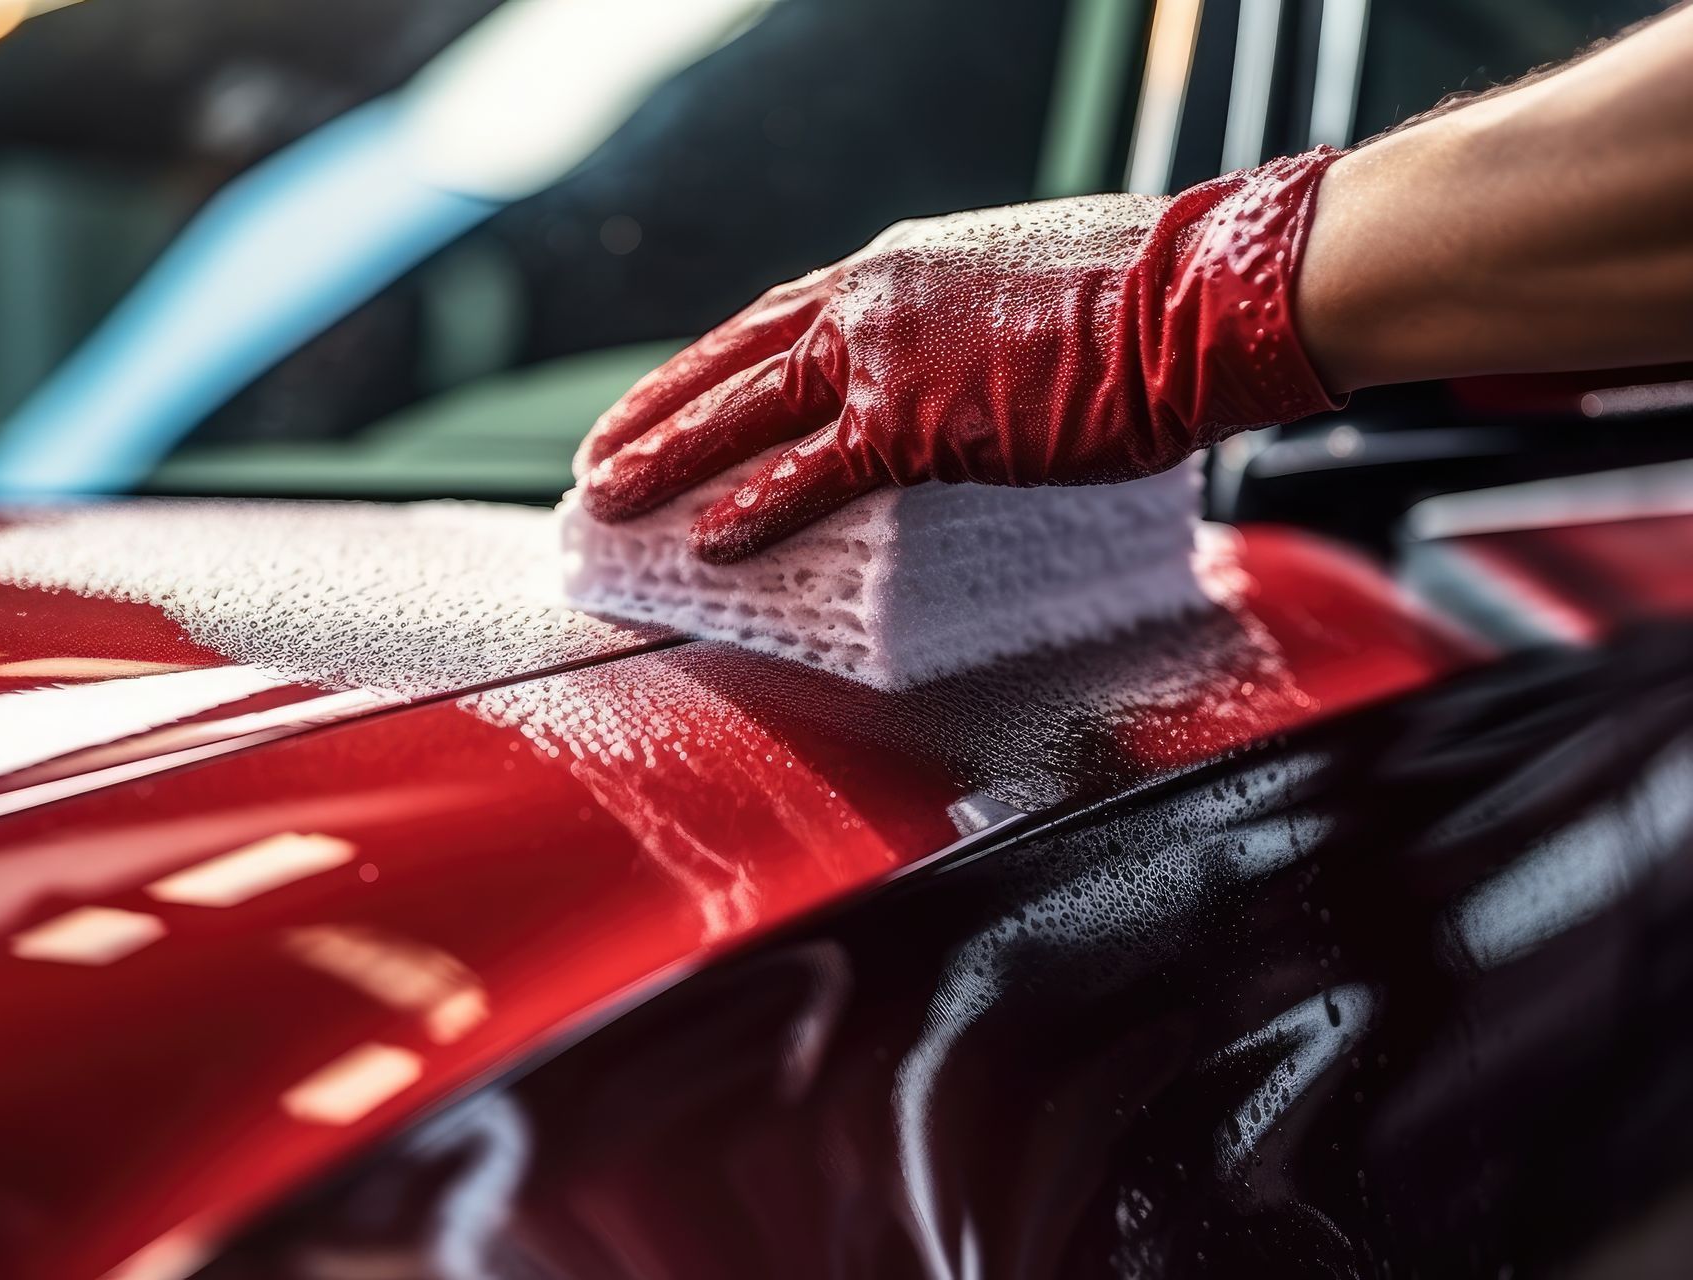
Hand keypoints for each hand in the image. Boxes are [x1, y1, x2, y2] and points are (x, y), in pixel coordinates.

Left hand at [577, 148, 1343, 562]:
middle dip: (659, 411)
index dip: (712, 366)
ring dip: (672, 458)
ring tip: (610, 501)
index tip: (669, 397)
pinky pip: (816, 473)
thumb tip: (951, 374)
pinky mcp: (919, 418)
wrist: (1197, 292)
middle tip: (600, 456)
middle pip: (735, 359)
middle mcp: (872, 296)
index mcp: (896, 266)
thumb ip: (957, 332)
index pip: (776, 320)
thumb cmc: (1140, 296)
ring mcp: (888, 354)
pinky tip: (711, 543)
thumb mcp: (1021, 290)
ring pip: (748, 411)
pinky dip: (758, 509)